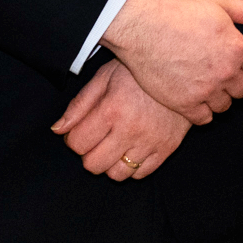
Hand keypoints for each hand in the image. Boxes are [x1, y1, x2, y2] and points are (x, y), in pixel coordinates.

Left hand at [53, 58, 190, 180]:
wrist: (183, 68)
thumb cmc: (139, 71)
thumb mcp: (105, 77)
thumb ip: (79, 104)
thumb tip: (58, 130)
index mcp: (112, 108)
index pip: (77, 143)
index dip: (73, 139)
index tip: (81, 130)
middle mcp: (131, 129)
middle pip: (94, 164)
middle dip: (90, 153)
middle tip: (98, 138)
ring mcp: (151, 140)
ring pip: (117, 174)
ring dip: (111, 162)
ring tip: (116, 144)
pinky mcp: (168, 147)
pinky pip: (142, 174)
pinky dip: (133, 166)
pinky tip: (133, 147)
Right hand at [101, 0, 242, 123]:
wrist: (142, 28)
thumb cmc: (180, 13)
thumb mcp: (220, 4)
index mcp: (238, 49)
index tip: (241, 61)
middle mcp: (225, 73)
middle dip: (237, 81)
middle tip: (221, 72)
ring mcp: (205, 91)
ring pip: (226, 106)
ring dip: (220, 97)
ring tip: (207, 84)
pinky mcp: (184, 104)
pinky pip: (205, 119)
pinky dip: (203, 112)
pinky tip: (196, 98)